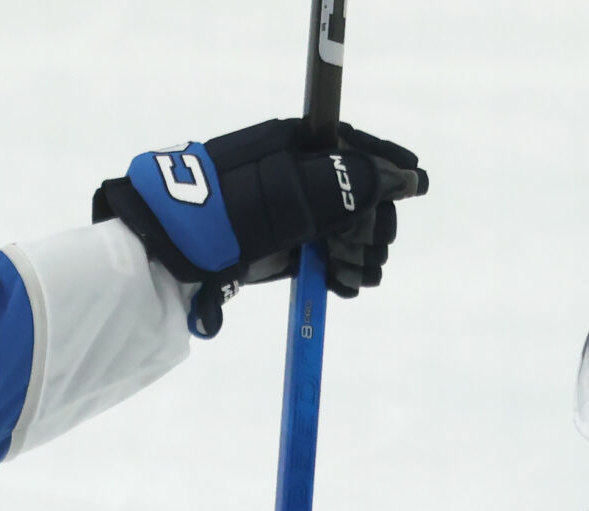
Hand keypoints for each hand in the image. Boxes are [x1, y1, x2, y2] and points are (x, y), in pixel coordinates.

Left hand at [94, 120, 428, 333]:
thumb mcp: (293, 192)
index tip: (419, 183)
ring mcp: (286, 215)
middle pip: (355, 194)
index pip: (353, 147)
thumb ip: (348, 184)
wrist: (169, 254)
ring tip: (359, 275)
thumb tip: (399, 177)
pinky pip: (320, 255)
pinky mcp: (276, 250)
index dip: (388, 165)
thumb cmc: (227, 213)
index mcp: (294, 148)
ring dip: (358, 253)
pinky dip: (337, 271)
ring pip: (341, 229)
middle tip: (375, 248)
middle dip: (373, 223)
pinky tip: (346, 286)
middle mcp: (293, 177)